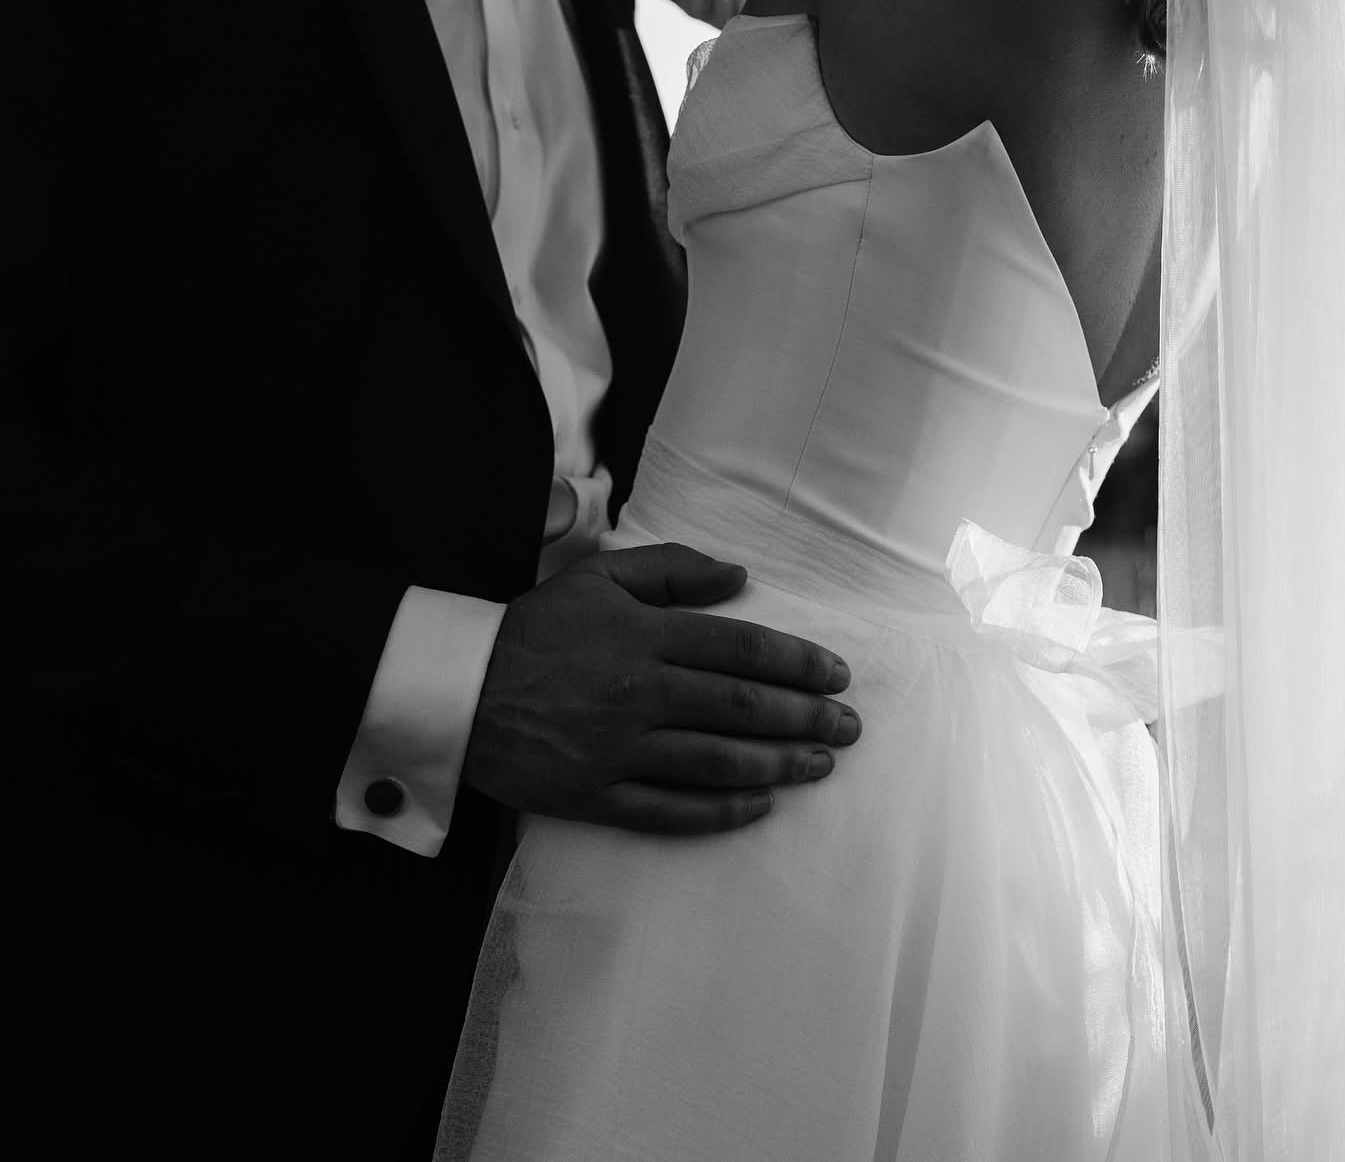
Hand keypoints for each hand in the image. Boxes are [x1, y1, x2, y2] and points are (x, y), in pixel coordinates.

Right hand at [464, 544, 862, 835]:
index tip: (837, 675)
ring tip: (821, 765)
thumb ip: (672, 569)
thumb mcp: (598, 576)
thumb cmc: (534, 627)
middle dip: (806, 718)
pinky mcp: (595, 796)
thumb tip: (739, 577)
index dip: (798, 663)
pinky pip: (670, 811)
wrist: (458, 688)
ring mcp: (619, 750)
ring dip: (779, 765)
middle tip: (849, 727)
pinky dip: (719, 811)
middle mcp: (641, 693)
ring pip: (717, 763)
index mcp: (645, 636)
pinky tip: (759, 806)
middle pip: (742, 708)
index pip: (742, 649)